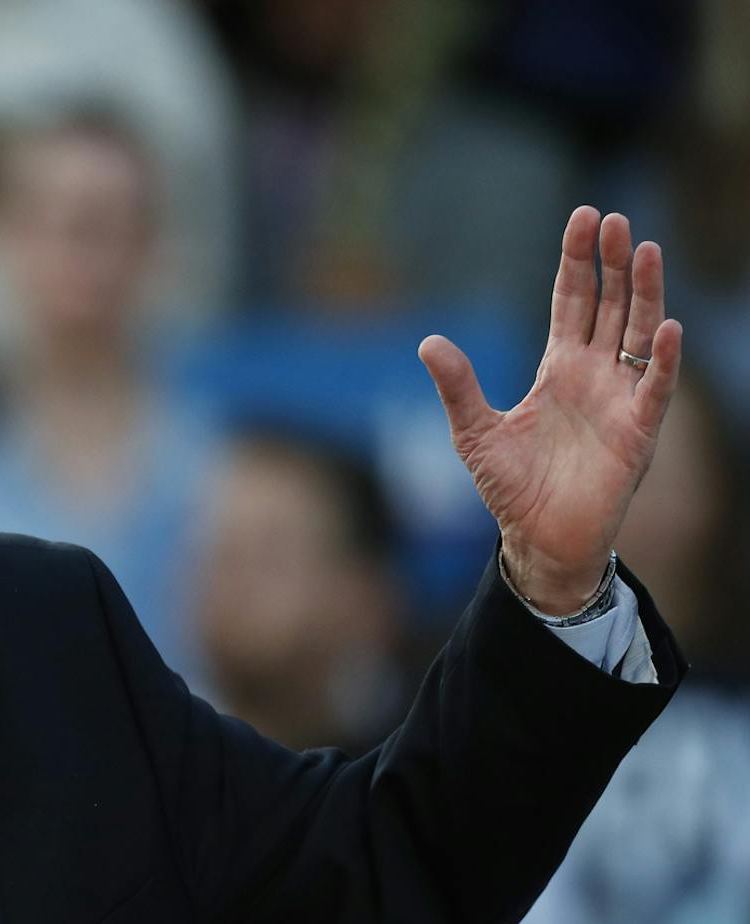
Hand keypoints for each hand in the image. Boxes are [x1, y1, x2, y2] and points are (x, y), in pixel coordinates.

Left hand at [418, 208, 681, 613]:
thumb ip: (458, 386)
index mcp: (559, 369)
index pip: (573, 301)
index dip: (578, 262)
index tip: (584, 217)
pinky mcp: (637, 432)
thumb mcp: (474, 432)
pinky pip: (654, 389)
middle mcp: (596, 375)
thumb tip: (428, 341)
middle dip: (614, 263)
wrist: (539, 538)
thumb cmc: (512, 487)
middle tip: (615, 219)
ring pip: (638, 333)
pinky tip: (663, 328)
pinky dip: (660, 360)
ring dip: (644, 293)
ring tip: (646, 249)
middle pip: (610, 305)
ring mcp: (620, 399)